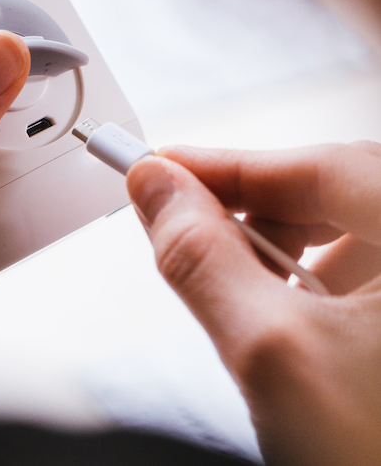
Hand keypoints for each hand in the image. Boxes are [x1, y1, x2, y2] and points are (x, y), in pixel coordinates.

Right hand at [127, 143, 380, 465]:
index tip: (163, 167)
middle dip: (252, 208)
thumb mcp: (275, 354)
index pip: (319, 166)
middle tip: (184, 222)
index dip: (227, 164)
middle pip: (334, 193)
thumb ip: (203, 258)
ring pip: (348, 229)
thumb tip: (157, 190)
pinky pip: (366, 269)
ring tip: (243, 291)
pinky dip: (312, 279)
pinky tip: (288, 315)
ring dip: (282, 249)